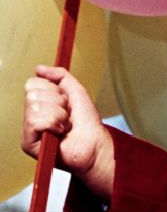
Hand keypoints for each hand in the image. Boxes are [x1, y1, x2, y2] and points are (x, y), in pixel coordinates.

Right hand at [22, 66, 114, 199]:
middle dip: (57, 102)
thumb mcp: (75, 91)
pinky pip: (36, 121)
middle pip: (32, 94)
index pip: (32, 84)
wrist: (94, 143)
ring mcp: (28, 130)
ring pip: (35, 107)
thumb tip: (39, 68)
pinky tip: (59, 132)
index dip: (53, 89)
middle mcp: (30, 116)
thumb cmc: (87, 122)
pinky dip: (53, 124)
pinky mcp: (28, 143)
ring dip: (58, 114)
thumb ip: (60, 76)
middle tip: (66, 114)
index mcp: (39, 104)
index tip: (66, 101)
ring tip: (65, 124)